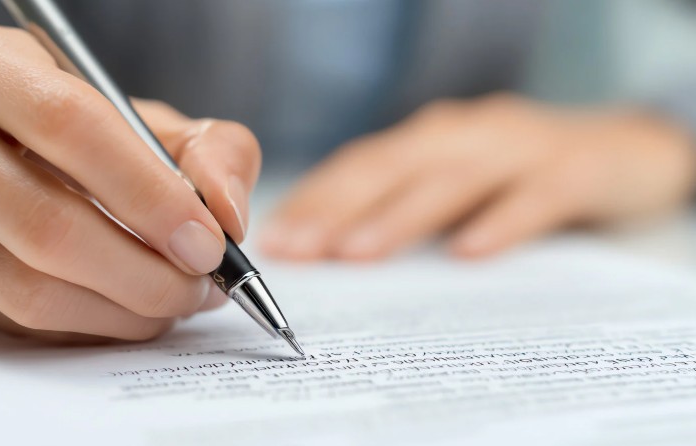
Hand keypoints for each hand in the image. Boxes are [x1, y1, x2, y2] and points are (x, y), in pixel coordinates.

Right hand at [0, 22, 260, 341]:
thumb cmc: (72, 132)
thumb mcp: (142, 117)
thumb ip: (209, 150)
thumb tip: (228, 219)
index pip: (71, 126)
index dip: (150, 195)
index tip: (208, 243)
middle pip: (47, 226)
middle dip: (146, 273)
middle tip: (200, 286)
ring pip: (29, 290)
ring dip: (124, 311)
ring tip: (175, 300)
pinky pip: (18, 323)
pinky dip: (92, 327)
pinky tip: (127, 309)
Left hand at [260, 93, 695, 259]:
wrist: (628, 150)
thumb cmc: (522, 174)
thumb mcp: (460, 184)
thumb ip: (409, 207)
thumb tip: (338, 252)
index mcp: (432, 139)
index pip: (361, 166)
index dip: (316, 199)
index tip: (276, 240)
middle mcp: (466, 134)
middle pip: (392, 169)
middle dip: (338, 209)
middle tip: (298, 251)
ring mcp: (520, 147)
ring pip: (452, 179)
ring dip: (400, 215)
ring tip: (356, 253)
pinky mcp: (575, 169)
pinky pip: (535, 195)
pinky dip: (501, 221)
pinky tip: (468, 253)